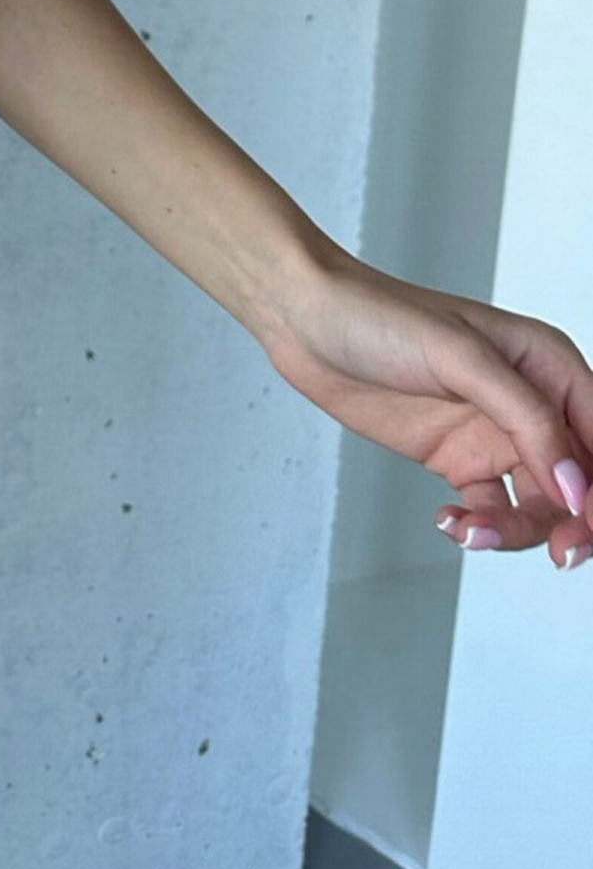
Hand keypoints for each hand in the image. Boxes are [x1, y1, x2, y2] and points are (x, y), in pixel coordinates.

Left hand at [257, 248, 592, 566]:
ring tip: (472, 532)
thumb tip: (576, 485)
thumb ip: (525, 419)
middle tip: (558, 553)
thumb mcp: (459, 357)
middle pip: (579, 481)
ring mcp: (493, 434)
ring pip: (538, 506)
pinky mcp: (456, 458)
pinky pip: (489, 510)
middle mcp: (529, 403)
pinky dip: (478, 528)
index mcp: (548, 366)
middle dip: (574, 522)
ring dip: (516, 531)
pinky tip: (450, 523)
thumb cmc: (377, 315)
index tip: (584, 526)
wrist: (304, 319)